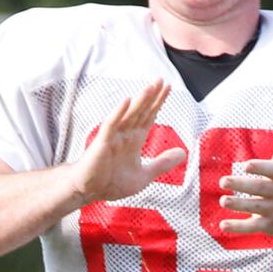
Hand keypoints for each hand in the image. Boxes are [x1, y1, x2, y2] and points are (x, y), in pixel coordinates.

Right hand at [71, 80, 187, 203]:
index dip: (158, 102)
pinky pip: (110, 126)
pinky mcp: (101, 143)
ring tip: (150, 87)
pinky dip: (118, 113)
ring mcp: (113, 137)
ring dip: (139, 101)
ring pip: (128, 115)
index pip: (149, 116)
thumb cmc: (111, 183)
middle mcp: (125, 135)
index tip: (168, 87)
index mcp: (134, 140)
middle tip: (161, 79)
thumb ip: (162, 163)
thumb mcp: (144, 176)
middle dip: (151, 97)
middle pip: (141, 112)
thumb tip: (183, 153)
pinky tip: (126, 101)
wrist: (89, 192)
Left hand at [219, 101, 272, 238]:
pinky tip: (222, 226)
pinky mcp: (268, 225)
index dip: (260, 168)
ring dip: (239, 206)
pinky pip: (252, 227)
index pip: (272, 170)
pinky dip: (238, 228)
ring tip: (222, 201)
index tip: (245, 164)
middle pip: (260, 189)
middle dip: (242, 186)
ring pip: (255, 208)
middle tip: (223, 182)